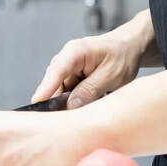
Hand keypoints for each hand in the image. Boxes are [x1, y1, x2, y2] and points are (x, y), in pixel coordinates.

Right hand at [31, 10, 157, 108]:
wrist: (130, 47)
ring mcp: (68, 65)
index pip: (56, 71)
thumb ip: (90, 90)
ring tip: (86, 105)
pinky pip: (67, 89)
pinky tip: (86, 101)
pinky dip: (74, 98)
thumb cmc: (123, 56)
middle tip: (67, 118)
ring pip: (60, 88)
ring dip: (69, 100)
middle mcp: (67, 56)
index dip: (45, 88)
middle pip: (54, 83)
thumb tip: (72, 105)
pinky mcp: (71, 73)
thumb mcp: (111, 75)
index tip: (36, 103)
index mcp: (76, 51)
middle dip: (58, 100)